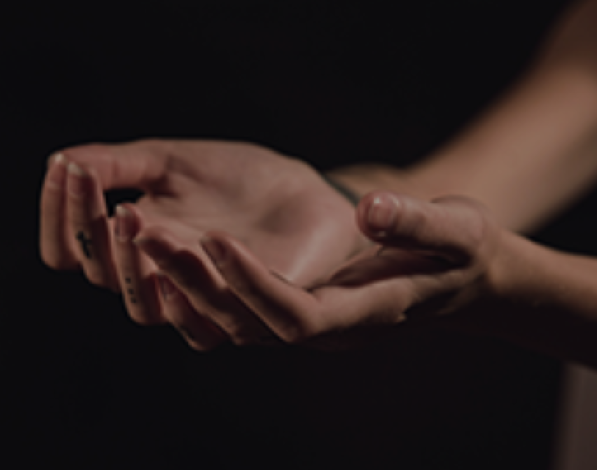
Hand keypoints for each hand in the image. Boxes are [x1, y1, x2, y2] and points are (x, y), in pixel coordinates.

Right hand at [40, 139, 367, 345]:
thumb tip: (62, 162)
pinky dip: (197, 286)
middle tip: (114, 198)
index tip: (67, 170)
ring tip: (137, 216)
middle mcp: (161, 278)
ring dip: (137, 266)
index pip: (75, 251)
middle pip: (106, 278)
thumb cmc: (237, 179)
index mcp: (137, 242)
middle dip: (96, 237)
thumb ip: (121, 165)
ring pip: (149, 309)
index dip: (62, 217)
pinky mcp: (248, 309)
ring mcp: (202, 298)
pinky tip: (203, 242)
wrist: (303, 193)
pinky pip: (212, 321)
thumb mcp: (173, 162)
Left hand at [137, 190, 502, 349]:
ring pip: (236, 318)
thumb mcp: (456, 230)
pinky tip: (170, 248)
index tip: (218, 241)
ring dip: (188, 282)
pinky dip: (202, 283)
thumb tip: (369, 210)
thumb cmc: (464, 252)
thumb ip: (417, 222)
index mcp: (364, 314)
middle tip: (151, 238)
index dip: (255, 285)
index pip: (298, 316)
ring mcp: (311, 318)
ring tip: (144, 236)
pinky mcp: (299, 302)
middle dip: (200, 284)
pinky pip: (239, 304)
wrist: (460, 276)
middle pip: (251, 323)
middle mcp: (328, 326)